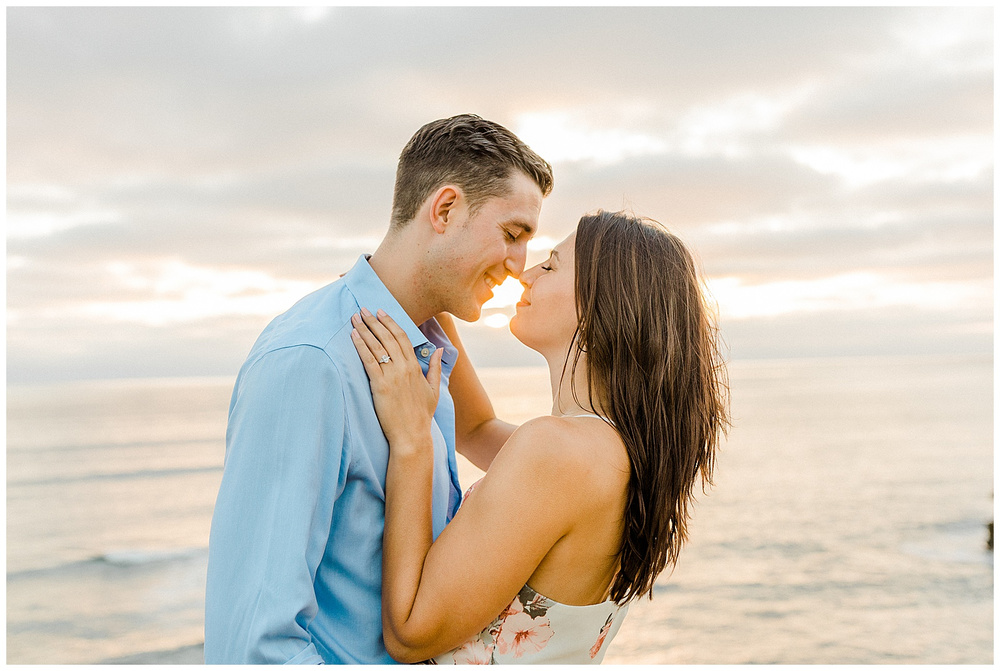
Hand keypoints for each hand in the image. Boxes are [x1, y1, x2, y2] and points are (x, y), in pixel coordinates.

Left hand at [351, 308, 443, 452]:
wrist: (412, 435)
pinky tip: (353, 336)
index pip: (403, 337)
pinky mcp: (380, 385)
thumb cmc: (421, 415)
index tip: (381, 312)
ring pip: (378, 346)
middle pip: (388, 337)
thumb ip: (436, 368)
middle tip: (363, 309)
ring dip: (365, 329)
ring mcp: (392, 376)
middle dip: (374, 321)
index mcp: (416, 367)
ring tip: (355, 317)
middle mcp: (404, 368)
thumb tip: (440, 350)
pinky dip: (360, 346)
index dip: (391, 323)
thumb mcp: (434, 390)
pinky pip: (369, 361)